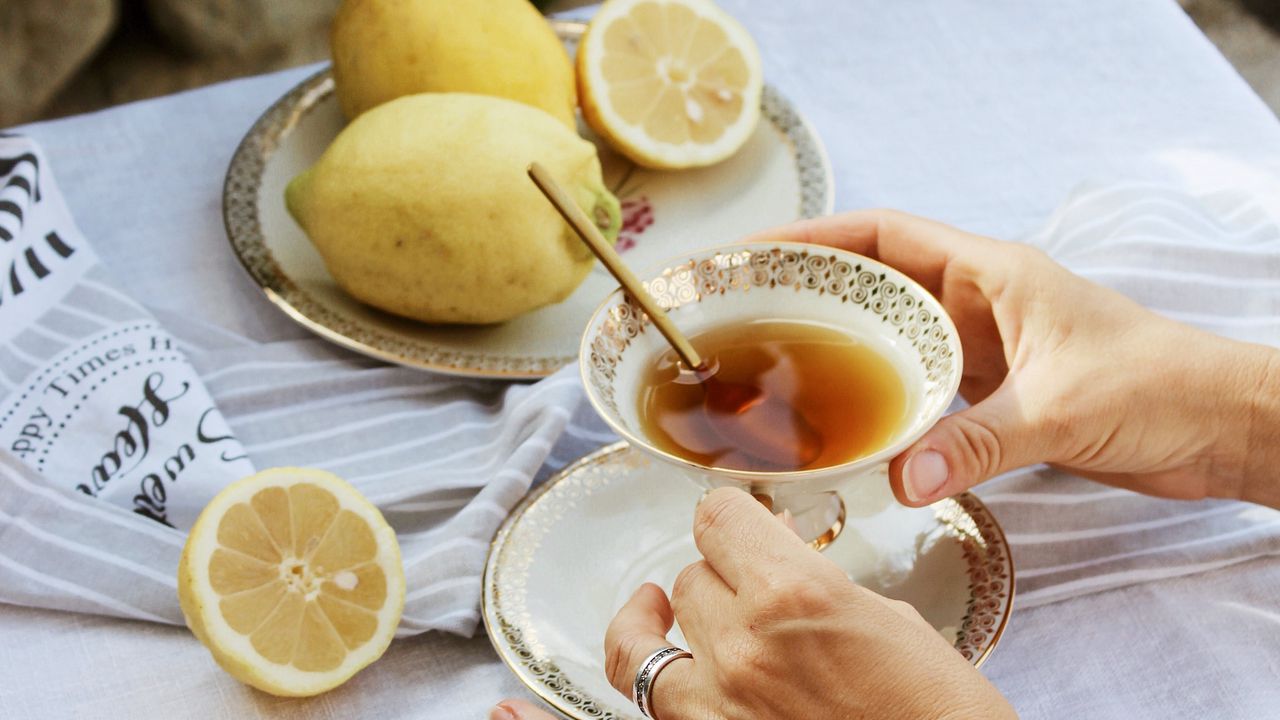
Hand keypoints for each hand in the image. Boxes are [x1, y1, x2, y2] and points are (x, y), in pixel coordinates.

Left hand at [492, 488, 1013, 719]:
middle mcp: (739, 645)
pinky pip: (621, 716)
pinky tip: (503, 711)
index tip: (744, 534)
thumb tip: (781, 564)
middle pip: (690, 579)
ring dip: (670, 629)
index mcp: (793, 593)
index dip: (733, 524)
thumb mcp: (894, 626)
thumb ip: (819, 587)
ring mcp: (713, 709)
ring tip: (657, 613)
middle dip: (721, 583)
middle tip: (757, 602)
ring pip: (652, 642)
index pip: (717, 518)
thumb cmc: (943, 716)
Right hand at [750, 210, 1279, 507]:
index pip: (884, 236)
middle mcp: (977, 302)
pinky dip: (880, 400)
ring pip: (892, 337)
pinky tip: (847, 426)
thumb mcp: (1058, 409)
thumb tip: (899, 479)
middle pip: (874, 283)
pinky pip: (918, 387)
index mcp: (989, 273)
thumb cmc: (1155, 385)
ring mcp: (984, 347)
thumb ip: (975, 443)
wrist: (1215, 425)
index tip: (756, 253)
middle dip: (810, 293)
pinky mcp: (994, 391)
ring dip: (841, 348)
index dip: (816, 238)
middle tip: (745, 317)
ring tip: (779, 370)